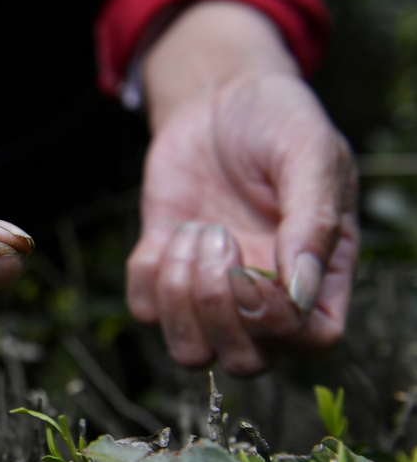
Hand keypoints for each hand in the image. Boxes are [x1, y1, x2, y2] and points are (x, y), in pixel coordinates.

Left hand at [126, 1, 357, 374]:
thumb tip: (301, 291)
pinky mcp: (164, 272)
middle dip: (218, 310)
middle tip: (218, 238)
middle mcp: (266, 296)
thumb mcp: (309, 153)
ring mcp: (212, 290)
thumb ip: (314, 220)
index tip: (255, 267)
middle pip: (246, 362)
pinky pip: (144, 310)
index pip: (312, 343)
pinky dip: (148, 273)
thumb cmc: (277, 122)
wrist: (217, 98)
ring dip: (180, 295)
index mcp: (319, 275)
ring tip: (193, 232)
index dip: (279, 324)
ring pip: (189, 351)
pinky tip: (169, 229)